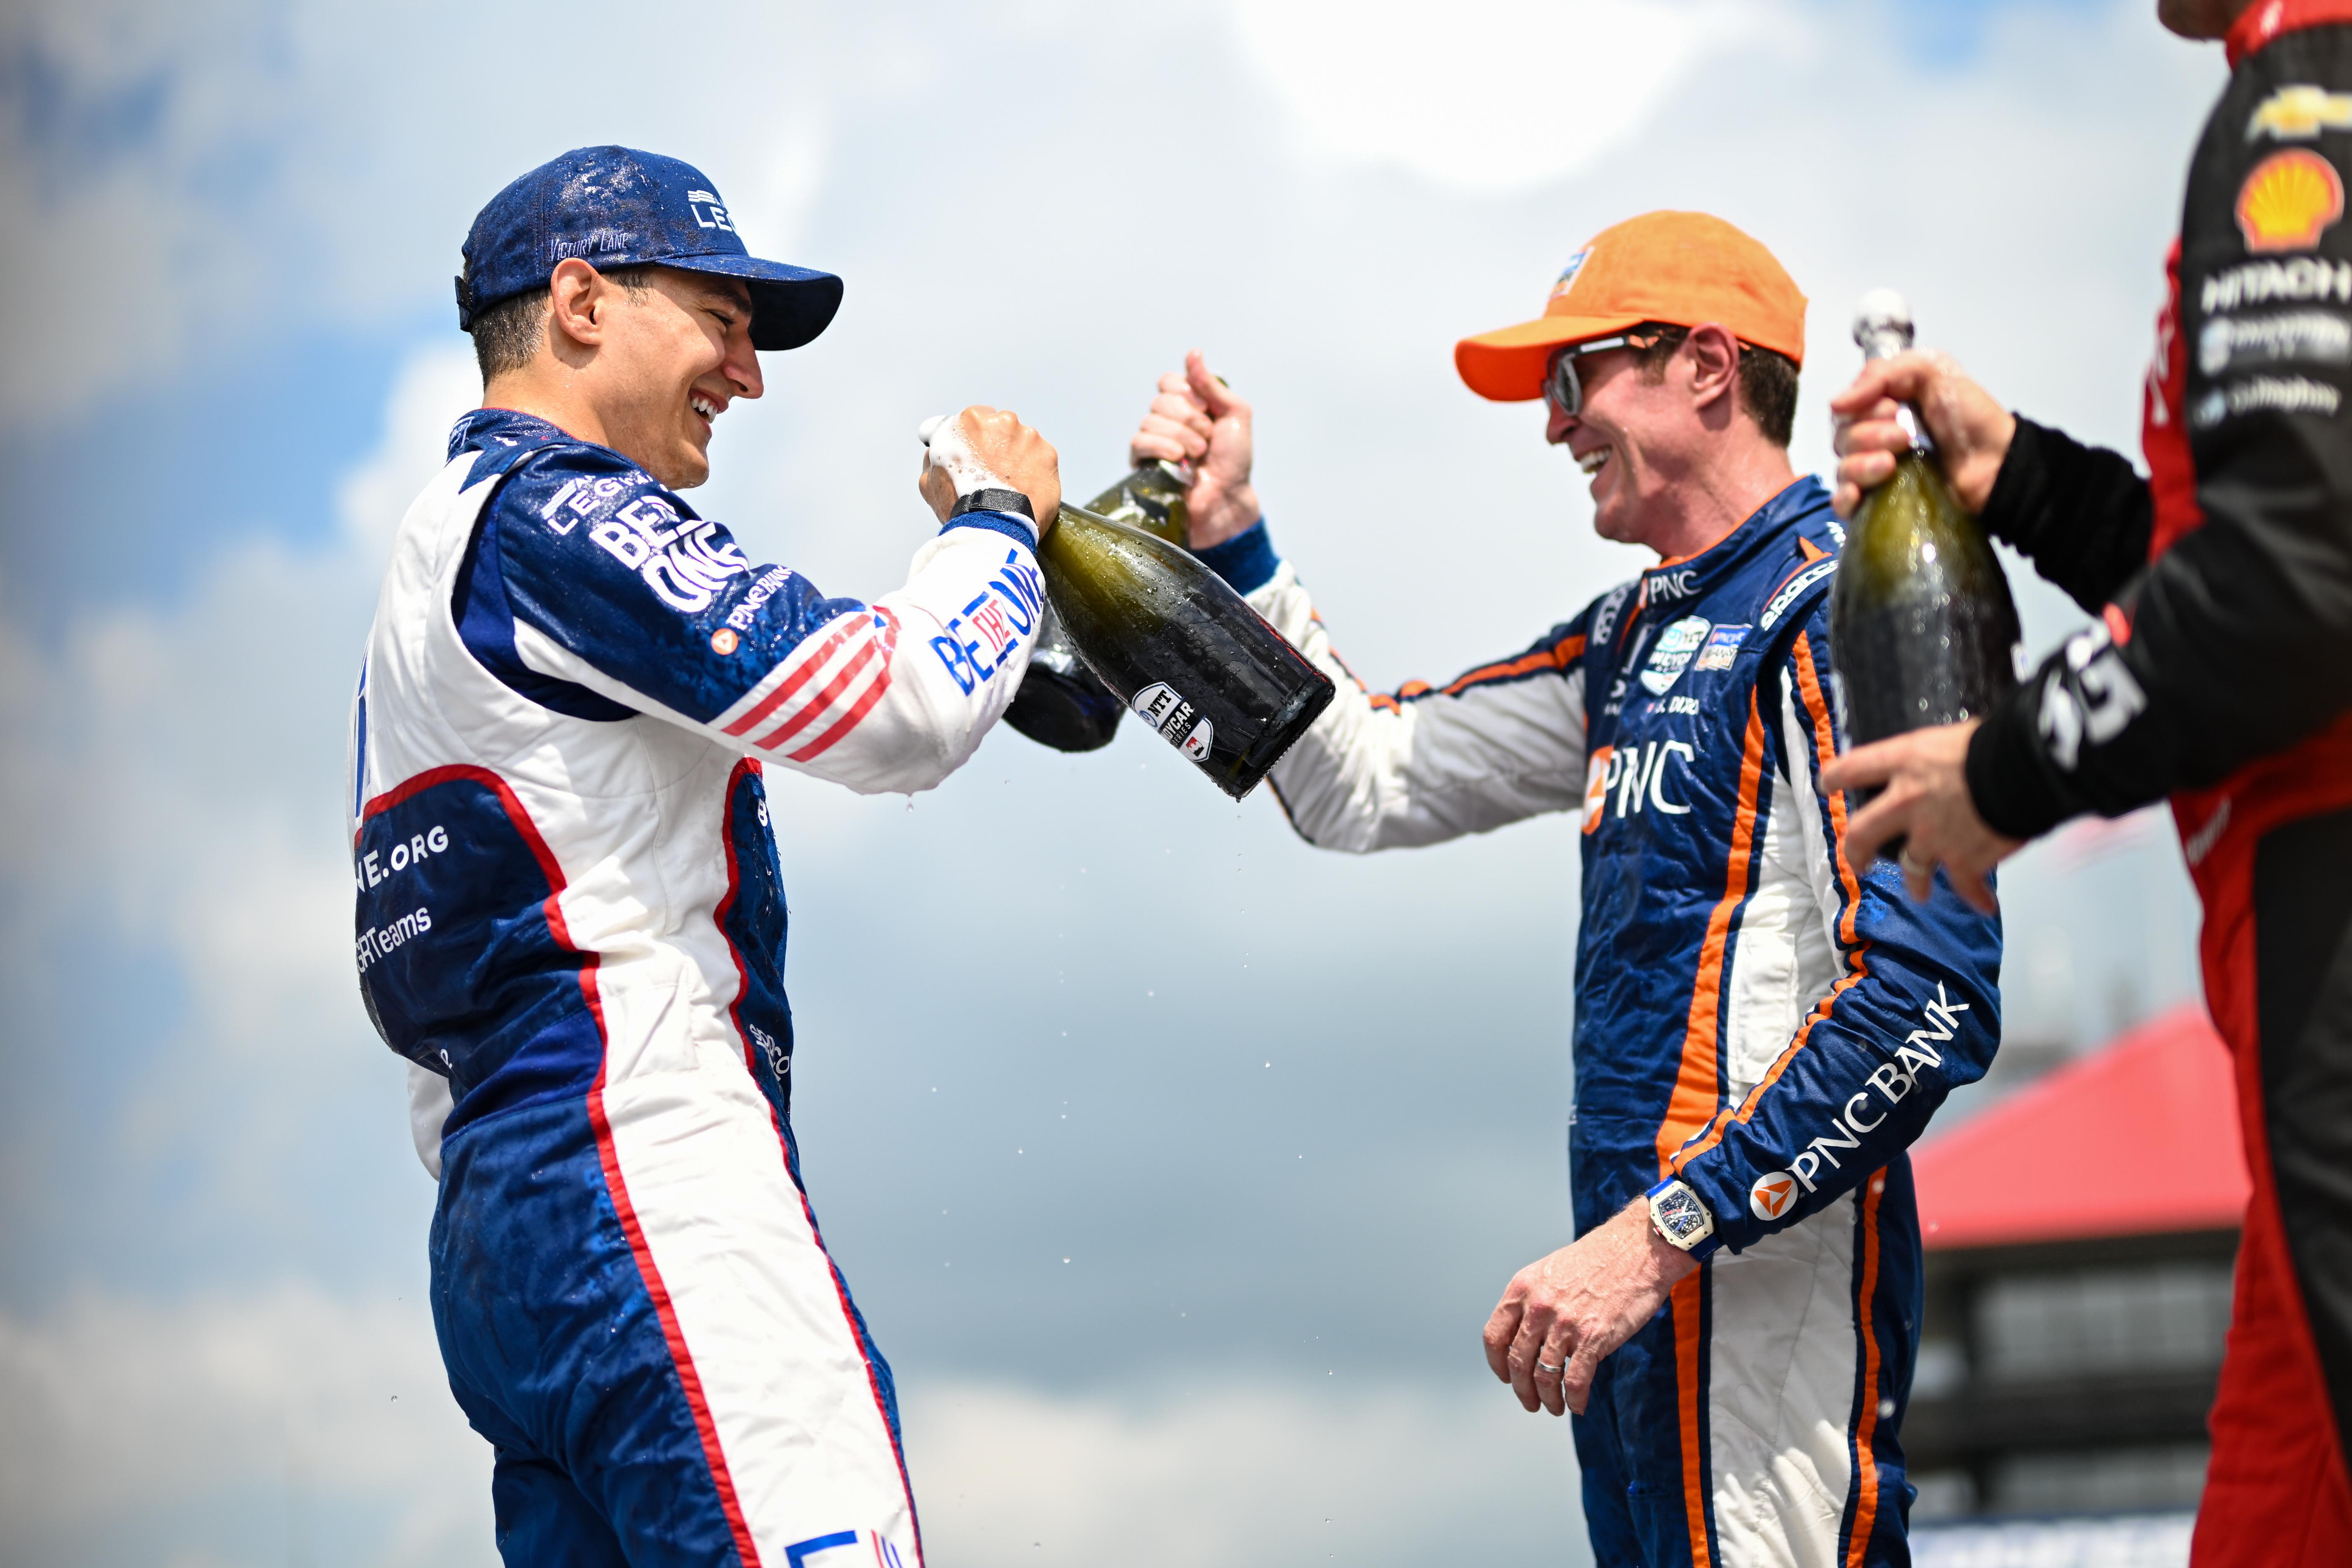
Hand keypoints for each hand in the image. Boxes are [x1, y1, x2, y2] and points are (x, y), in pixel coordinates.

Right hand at [918, 406, 1061, 536]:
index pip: (974, 421)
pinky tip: (1025, 489)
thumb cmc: (961, 505)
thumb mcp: (929, 480)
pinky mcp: (1048, 454)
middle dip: (996, 447)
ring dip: (1017, 458)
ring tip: (1009, 486)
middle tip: (992, 475)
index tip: (975, 457)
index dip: (973, 442)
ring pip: (1022, 443)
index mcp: (970, 420)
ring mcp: (1028, 436)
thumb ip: (934, 457)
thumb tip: (936, 452)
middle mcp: (1001, 421)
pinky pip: (1040, 460)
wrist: (994, 527)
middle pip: (1000, 429)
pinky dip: (1035, 472)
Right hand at [1128, 349, 1261, 548]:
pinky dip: (1161, 446)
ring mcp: (1154, 442)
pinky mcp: (1143, 463)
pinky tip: (1179, 458)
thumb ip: (1212, 385)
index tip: (1206, 408)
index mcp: (1187, 405)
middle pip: (1161, 399)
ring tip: (1198, 454)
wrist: (1228, 496)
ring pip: (1150, 420)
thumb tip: (1193, 353)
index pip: (1168, 381)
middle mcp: (1167, 421)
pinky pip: (1139, 441)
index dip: (1186, 391)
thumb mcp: (1235, 414)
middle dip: (1189, 418)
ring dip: (1181, 436)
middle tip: (1207, 438)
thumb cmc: (1235, 460)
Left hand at [1482, 1198, 1695, 1417]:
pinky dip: (1574, 1400)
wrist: (1638, 1248)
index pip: (1494, 1336)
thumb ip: (1534, 1301)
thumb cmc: (1598, 1259)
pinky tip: (1577, 1405)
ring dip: (1547, 1399)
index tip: (1506, 1377)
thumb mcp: (1550, 1271)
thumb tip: (1527, 1337)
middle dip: (1522, 1389)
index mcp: (1523, 1288)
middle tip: (1531, 1401)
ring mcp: (1565, 1323)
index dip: (1497, 1364)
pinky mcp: (1594, 1337)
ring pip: (1544, 1376)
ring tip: (1555, 1407)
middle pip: (1517, 1362)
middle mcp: (1538, 1306)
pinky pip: (1576, 1381)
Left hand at [1819, 720, 2019, 911]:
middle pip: (1862, 833)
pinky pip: (1964, 886)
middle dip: (1856, 852)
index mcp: (1904, 762)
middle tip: (1859, 862)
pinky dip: (1975, 897)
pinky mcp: (1962, 860)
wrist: (2025, 769)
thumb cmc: (1997, 742)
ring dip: (1916, 884)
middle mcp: (1908, 802)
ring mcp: (1932, 836)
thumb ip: (1936, 759)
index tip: (1828, 785)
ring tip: (1920, 892)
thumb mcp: (1954, 737)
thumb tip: (1945, 766)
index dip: (1835, 778)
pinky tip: (1983, 905)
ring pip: (1912, 868)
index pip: (1852, 768)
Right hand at [1828, 350, 2015, 519]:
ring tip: (1891, 465)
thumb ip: (1882, 374)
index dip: (1862, 409)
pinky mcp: (1882, 503)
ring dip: (1860, 465)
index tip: (1893, 409)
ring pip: (1843, 469)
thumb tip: (1836, 403)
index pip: (1845, 409)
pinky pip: (1844, 503)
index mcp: (1883, 406)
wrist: (1996, 463)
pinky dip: (1845, 498)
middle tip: (1903, 437)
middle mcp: (1876, 438)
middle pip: (1842, 439)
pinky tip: (1858, 494)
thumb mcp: (1932, 370)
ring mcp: (1877, 473)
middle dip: (1868, 436)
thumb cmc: (1970, 417)